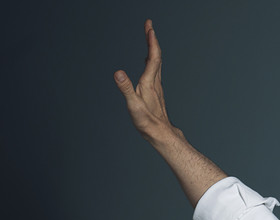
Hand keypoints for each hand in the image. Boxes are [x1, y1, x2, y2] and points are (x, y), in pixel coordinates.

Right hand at [114, 19, 176, 142]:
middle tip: (148, 25)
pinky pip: (154, 72)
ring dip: (152, 48)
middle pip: (156, 56)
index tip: (150, 26)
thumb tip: (118, 73)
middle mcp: (155, 82)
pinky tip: (149, 61)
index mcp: (149, 82)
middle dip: (152, 39)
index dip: (152, 41)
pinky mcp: (156, 93)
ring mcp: (157, 87)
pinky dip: (152, 61)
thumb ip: (125, 88)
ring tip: (149, 37)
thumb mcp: (133, 105)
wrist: (161, 134)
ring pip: (156, 64)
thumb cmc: (147, 122)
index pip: (153, 57)